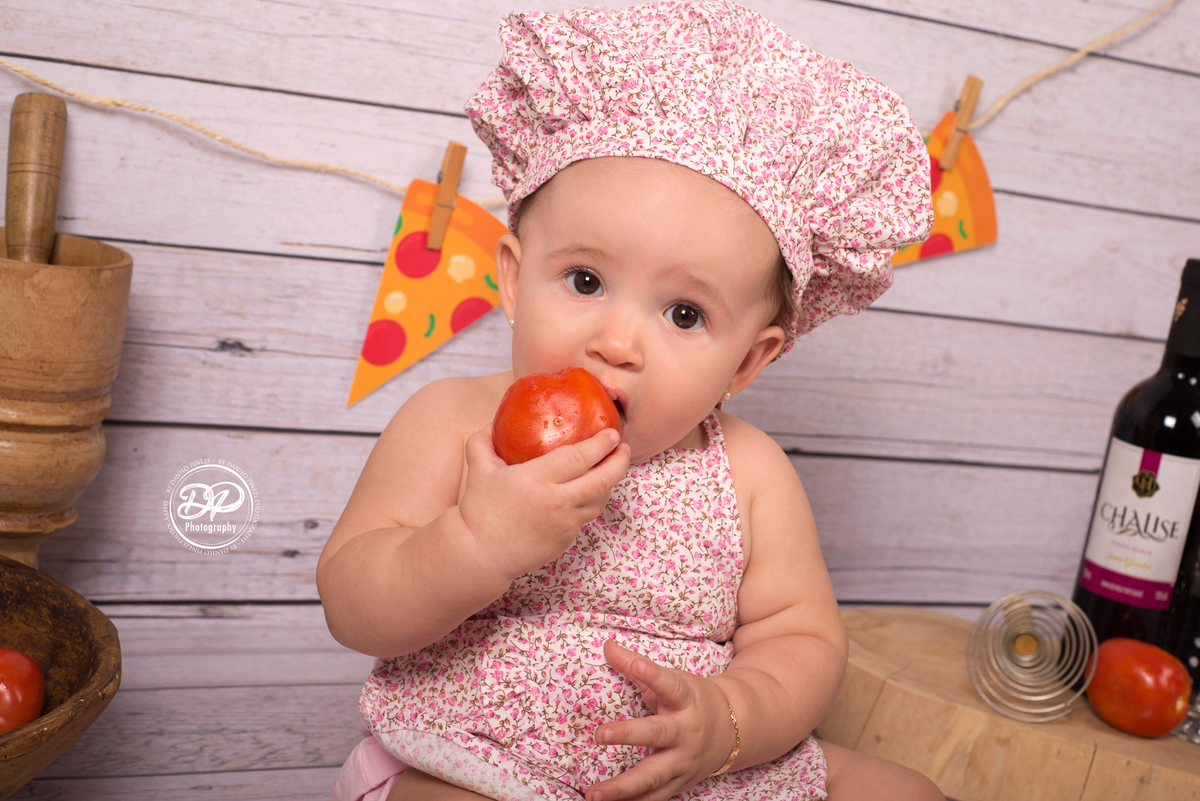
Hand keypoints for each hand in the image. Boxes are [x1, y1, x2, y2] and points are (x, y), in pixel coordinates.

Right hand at [458, 423, 629, 579]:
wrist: (480, 555)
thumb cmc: (478, 509)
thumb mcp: (478, 468)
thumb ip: (484, 441)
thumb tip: (494, 421)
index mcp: (537, 480)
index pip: (580, 458)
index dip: (601, 444)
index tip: (612, 433)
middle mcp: (557, 502)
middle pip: (602, 480)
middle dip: (619, 461)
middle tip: (623, 447)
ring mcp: (565, 524)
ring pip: (599, 500)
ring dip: (610, 482)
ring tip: (612, 467)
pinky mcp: (566, 540)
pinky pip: (585, 517)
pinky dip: (591, 501)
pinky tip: (589, 490)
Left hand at [586, 640, 736, 800]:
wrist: (735, 730)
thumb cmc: (694, 700)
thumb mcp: (673, 680)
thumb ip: (637, 666)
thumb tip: (607, 645)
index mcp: (686, 701)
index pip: (669, 684)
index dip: (652, 674)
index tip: (634, 664)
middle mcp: (686, 732)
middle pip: (658, 733)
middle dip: (628, 735)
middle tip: (599, 734)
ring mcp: (684, 762)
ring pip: (653, 777)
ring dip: (622, 788)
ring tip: (593, 793)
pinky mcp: (680, 783)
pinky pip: (655, 798)